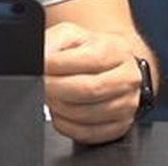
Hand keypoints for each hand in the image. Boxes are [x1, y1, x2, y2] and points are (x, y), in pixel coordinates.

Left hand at [43, 22, 140, 144]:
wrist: (109, 67)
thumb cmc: (88, 52)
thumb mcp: (70, 35)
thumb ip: (54, 42)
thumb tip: (39, 60)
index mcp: (117, 50)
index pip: (89, 60)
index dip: (58, 65)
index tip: (41, 67)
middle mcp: (128, 77)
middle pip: (88, 89)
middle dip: (56, 89)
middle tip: (41, 86)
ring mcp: (127, 103)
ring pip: (86, 113)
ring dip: (59, 108)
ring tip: (50, 97)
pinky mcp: (120, 126)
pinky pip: (87, 133)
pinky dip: (66, 125)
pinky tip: (60, 113)